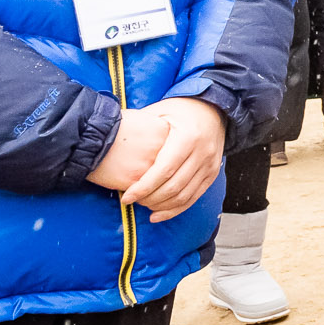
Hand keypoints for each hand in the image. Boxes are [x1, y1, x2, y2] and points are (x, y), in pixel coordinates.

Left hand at [88, 97, 228, 220]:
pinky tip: (158, 215)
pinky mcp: (212, 173)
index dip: (143, 187)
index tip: (126, 197)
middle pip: (174, 186)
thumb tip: (109, 134)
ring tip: (143, 206)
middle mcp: (202, 153)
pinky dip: (176, 210)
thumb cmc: (181, 109)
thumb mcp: (159, 111)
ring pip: (184, 195)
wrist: (214, 109)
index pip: (164, 170)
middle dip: (150, 199)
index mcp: (188, 137)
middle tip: (132, 202)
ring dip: (162, 206)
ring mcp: (210, 165)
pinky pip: (194, 197)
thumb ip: (140, 125)